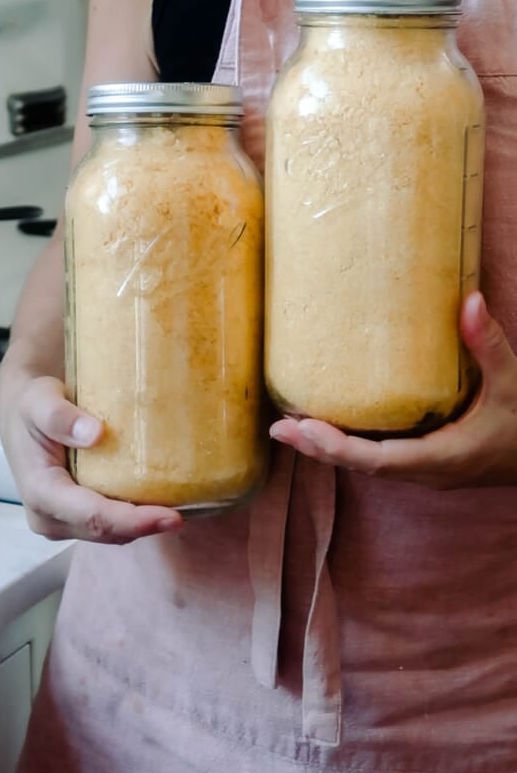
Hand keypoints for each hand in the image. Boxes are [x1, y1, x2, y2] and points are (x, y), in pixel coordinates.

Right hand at [0, 374, 182, 541]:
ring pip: (109, 534)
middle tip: (183, 513)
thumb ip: (60, 417)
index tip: (171, 516)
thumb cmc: (32, 406)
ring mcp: (62, 522)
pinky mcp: (74, 518)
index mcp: (40, 492)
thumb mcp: (40, 401)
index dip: (133, 521)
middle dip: (143, 527)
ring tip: (176, 509)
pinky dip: (132, 518)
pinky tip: (157, 503)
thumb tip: (94, 433)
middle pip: (105, 532)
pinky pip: (109, 526)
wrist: (23, 414)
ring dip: (140, 526)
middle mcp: (49, 517)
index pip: (92, 516)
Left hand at [269, 292, 516, 490]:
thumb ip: (489, 345)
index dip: (340, 448)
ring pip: (367, 466)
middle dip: (319, 449)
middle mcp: (428, 473)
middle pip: (362, 467)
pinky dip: (350, 447)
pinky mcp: (427, 465)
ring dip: (329, 450)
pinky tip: (329, 428)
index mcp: (443, 458)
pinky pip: (379, 460)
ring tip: (290, 428)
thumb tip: (470, 300)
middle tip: (278, 429)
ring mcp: (426, 472)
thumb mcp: (513, 385)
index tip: (306, 430)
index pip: (380, 461)